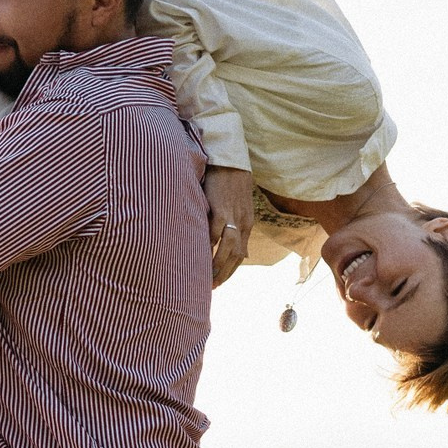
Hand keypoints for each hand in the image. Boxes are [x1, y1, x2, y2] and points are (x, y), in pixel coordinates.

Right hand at [203, 165, 254, 285]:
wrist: (230, 160)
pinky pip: (216, 231)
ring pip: (228, 248)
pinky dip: (209, 245)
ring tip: (207, 278)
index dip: (230, 271)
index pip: (241, 255)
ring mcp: (232, 216)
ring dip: (218, 265)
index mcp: (247, 224)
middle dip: (224, 274)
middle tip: (211, 287)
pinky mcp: (220, 207)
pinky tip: (200, 255)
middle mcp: (242, 223)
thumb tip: (241, 250)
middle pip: (236, 256)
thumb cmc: (230, 184)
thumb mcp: (238, 207)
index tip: (219, 282)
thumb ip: (235, 227)